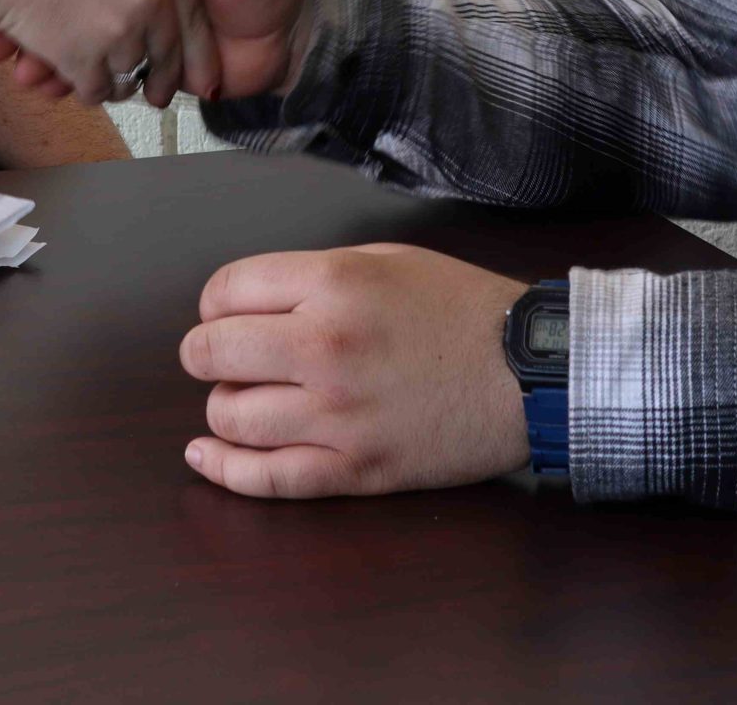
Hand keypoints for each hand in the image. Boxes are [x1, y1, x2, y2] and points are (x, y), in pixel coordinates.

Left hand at [176, 244, 529, 498]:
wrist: (531, 373)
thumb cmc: (464, 310)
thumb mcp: (386, 259)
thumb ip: (314, 275)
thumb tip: (251, 303)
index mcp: (334, 284)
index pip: (223, 291)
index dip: (215, 304)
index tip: (226, 314)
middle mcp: (325, 346)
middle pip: (211, 353)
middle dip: (205, 354)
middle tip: (219, 358)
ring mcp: (337, 414)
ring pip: (230, 416)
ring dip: (224, 407)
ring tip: (244, 398)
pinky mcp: (356, 468)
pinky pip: (267, 478)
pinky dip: (225, 469)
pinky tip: (206, 456)